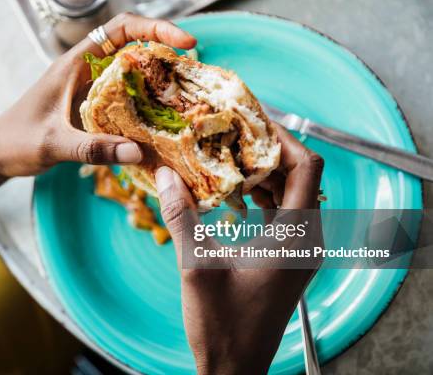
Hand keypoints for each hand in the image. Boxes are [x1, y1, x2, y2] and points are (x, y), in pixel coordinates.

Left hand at [0, 12, 195, 176]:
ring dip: (156, 78)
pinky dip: (144, 102)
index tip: (183, 42)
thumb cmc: (16, 141)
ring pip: (130, 71)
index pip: (120, 29)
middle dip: (163, 51)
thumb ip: (92, 149)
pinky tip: (159, 120)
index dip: (155, 28)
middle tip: (191, 70)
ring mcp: (88, 88)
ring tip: (184, 93)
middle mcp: (84, 71)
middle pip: (131, 45)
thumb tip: (137, 152)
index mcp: (74, 64)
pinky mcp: (90, 106)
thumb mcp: (53, 144)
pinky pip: (124, 96)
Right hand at [155, 124, 323, 373]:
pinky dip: (262, 196)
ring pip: (292, 194)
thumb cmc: (223, 325)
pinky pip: (284, 213)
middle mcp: (306, 240)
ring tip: (230, 157)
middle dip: (268, 151)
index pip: (306, 168)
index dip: (282, 138)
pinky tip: (233, 193)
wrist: (235, 367)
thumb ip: (181, 216)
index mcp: (296, 237)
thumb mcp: (196, 265)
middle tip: (234, 133)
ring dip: (264, 173)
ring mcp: (299, 250)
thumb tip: (165, 175)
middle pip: (301, 176)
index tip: (252, 120)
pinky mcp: (287, 258)